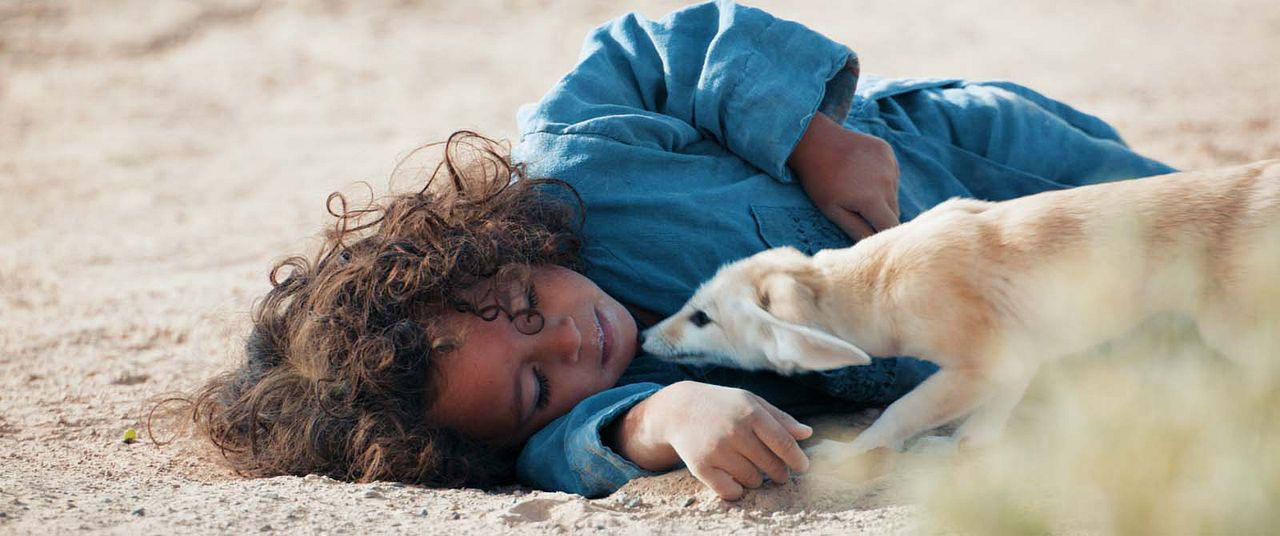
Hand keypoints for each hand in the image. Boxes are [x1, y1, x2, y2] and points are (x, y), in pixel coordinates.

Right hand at [608, 381, 811, 499]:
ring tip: (750, 468)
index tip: (803, 467)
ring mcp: (717, 450)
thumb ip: (780, 418)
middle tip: (778, 473)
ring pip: (752, 480)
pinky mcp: (701, 466)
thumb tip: (807, 434)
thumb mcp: (750, 402)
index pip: (784, 443)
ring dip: (756, 479)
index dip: (797, 459)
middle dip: (779, 473)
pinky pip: (730, 491)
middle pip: (771, 465)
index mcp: (750, 412)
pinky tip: (736, 479)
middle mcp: (734, 431)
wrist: (678, 410)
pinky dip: (737, 490)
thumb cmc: (722, 405)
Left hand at [787, 113, 900, 239]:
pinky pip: (892, 174)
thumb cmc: (819, 181)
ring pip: (893, 193)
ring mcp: (889, 164)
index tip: (875, 239)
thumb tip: (873, 247)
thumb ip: (857, 230)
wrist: (814, 141)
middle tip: (858, 210)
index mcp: (872, 199)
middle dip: (880, 216)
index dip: (883, 235)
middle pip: (894, 211)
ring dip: (882, 197)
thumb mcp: (833, 211)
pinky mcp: (887, 152)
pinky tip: (862, 173)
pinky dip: (882, 178)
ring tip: (857, 189)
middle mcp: (886, 181)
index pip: (890, 227)